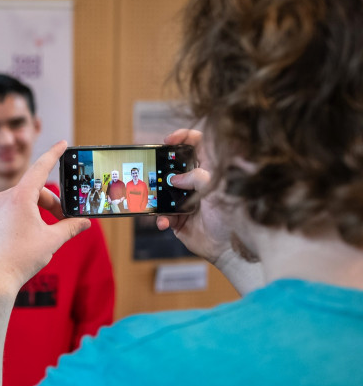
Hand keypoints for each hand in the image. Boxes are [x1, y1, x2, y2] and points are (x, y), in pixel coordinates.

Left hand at [0, 141, 90, 293]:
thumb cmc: (21, 258)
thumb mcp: (52, 241)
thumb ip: (70, 227)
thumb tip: (84, 222)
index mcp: (20, 197)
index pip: (40, 168)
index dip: (53, 154)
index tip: (62, 143)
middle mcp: (2, 199)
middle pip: (32, 191)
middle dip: (50, 202)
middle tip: (62, 219)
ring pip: (18, 204)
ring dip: (34, 212)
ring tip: (43, 233)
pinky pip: (4, 216)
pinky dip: (18, 222)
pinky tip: (23, 241)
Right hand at [156, 129, 237, 263]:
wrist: (229, 248)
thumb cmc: (232, 217)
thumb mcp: (219, 190)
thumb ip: (199, 178)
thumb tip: (175, 178)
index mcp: (209, 171)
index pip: (196, 144)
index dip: (183, 137)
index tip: (169, 140)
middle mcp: (195, 183)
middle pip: (173, 166)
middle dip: (161, 167)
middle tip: (153, 171)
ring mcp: (184, 200)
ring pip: (162, 191)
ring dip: (156, 196)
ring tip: (155, 200)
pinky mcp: (176, 218)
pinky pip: (161, 215)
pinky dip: (161, 218)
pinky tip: (165, 222)